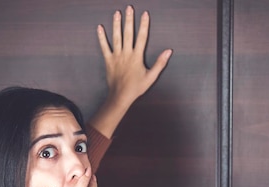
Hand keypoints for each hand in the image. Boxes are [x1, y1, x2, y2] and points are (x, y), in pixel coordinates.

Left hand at [89, 6, 171, 137]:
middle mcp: (126, 54)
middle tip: (129, 8)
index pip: (142, 37)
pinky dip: (101, 37)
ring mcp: (116, 56)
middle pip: (128, 33)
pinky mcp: (108, 60)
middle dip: (129, 20)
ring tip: (116, 13)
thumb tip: (168, 51)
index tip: (144, 14)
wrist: (120, 96)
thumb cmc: (137, 87)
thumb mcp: (151, 76)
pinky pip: (104, 47)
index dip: (144, 25)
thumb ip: (160, 63)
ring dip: (116, 24)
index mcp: (137, 57)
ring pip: (116, 37)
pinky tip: (99, 28)